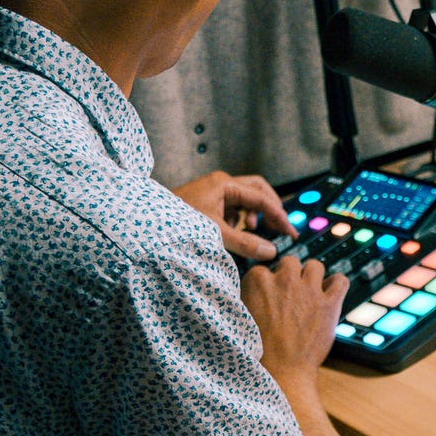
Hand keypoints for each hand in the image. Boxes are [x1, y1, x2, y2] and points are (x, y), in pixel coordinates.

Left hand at [174, 169, 289, 262]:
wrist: (145, 222)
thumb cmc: (176, 222)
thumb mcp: (215, 234)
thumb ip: (244, 243)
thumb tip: (271, 251)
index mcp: (224, 184)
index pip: (262, 198)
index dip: (279, 216)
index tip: (290, 233)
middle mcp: (220, 184)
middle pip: (258, 190)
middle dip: (270, 209)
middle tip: (280, 228)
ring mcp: (213, 191)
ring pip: (245, 199)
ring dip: (253, 214)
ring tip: (253, 232)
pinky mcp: (206, 202)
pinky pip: (232, 207)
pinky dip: (239, 219)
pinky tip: (235, 232)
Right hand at [240, 254, 348, 381]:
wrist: (281, 372)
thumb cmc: (259, 349)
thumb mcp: (242, 316)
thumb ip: (249, 297)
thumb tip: (256, 289)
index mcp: (257, 281)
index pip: (264, 269)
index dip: (268, 284)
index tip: (269, 297)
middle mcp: (284, 280)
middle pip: (290, 262)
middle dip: (290, 276)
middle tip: (289, 295)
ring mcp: (309, 290)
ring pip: (315, 266)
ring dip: (312, 277)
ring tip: (309, 293)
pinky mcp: (329, 304)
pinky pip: (340, 280)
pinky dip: (337, 285)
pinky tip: (330, 293)